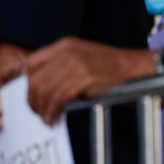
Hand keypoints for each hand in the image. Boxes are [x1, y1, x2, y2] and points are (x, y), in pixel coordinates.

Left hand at [25, 37, 153, 124]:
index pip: (32, 63)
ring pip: (45, 89)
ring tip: (45, 118)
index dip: (27, 82)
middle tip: (36, 112)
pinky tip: (53, 117)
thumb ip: (61, 68)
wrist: (136, 67)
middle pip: (35, 78)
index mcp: (63, 45)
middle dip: (32, 99)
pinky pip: (59, 96)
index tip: (30, 96)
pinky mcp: (84, 75)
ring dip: (41, 108)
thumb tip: (44, 89)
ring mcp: (75, 62)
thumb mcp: (81, 59)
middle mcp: (66, 51)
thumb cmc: (111, 68)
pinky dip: (52, 110)